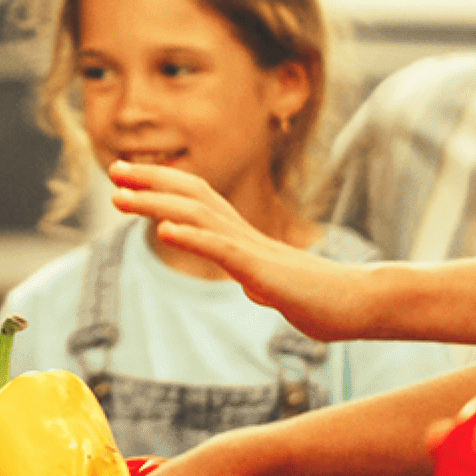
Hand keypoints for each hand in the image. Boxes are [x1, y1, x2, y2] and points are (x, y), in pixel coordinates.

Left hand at [105, 162, 374, 339]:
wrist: (362, 305)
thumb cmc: (325, 300)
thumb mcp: (279, 289)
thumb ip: (260, 281)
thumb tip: (252, 283)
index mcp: (245, 240)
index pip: (198, 201)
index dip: (163, 186)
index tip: (128, 179)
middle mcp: (245, 235)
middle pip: (192, 197)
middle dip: (149, 182)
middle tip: (113, 170)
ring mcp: (253, 250)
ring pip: (198, 216)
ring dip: (156, 203)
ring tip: (120, 195)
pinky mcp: (263, 272)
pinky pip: (223, 249)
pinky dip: (192, 237)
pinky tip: (164, 229)